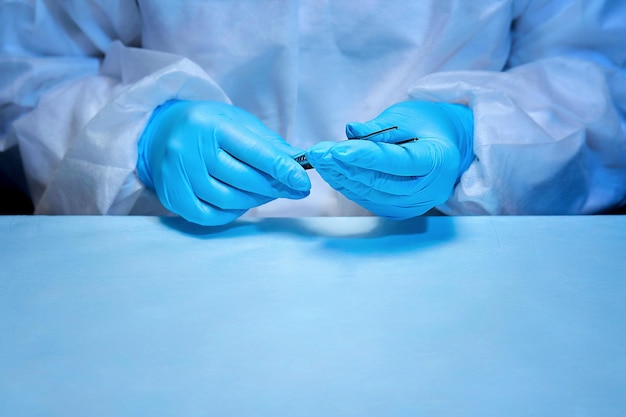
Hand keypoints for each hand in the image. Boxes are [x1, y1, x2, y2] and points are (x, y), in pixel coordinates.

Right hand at [137, 100, 310, 225]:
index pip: (254, 152)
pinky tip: (239, 204)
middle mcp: (189, 148)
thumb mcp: (239, 123)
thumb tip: (299, 164)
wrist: (161, 131)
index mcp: (211, 124)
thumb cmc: (208, 126)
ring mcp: (177, 174)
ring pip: (228, 200)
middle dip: (273, 187)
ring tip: (264, 193)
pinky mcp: (172, 195)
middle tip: (291, 188)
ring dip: (255, 201)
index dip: (282, 170)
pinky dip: (231, 214)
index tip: (302, 182)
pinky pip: (209, 216)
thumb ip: (269, 144)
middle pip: (243, 180)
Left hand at [306, 101, 472, 218]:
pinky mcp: (399, 211)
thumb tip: (350, 131)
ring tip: (319, 160)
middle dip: (345, 167)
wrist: (445, 148)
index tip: (337, 150)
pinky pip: (369, 199)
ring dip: (341, 177)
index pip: (397, 161)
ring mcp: (413, 205)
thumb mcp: (407, 116)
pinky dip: (348, 186)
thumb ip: (379, 128)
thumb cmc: (427, 127)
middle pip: (380, 182)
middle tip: (318, 152)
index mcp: (437, 161)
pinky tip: (332, 172)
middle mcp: (428, 190)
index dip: (365, 157)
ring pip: (371, 194)